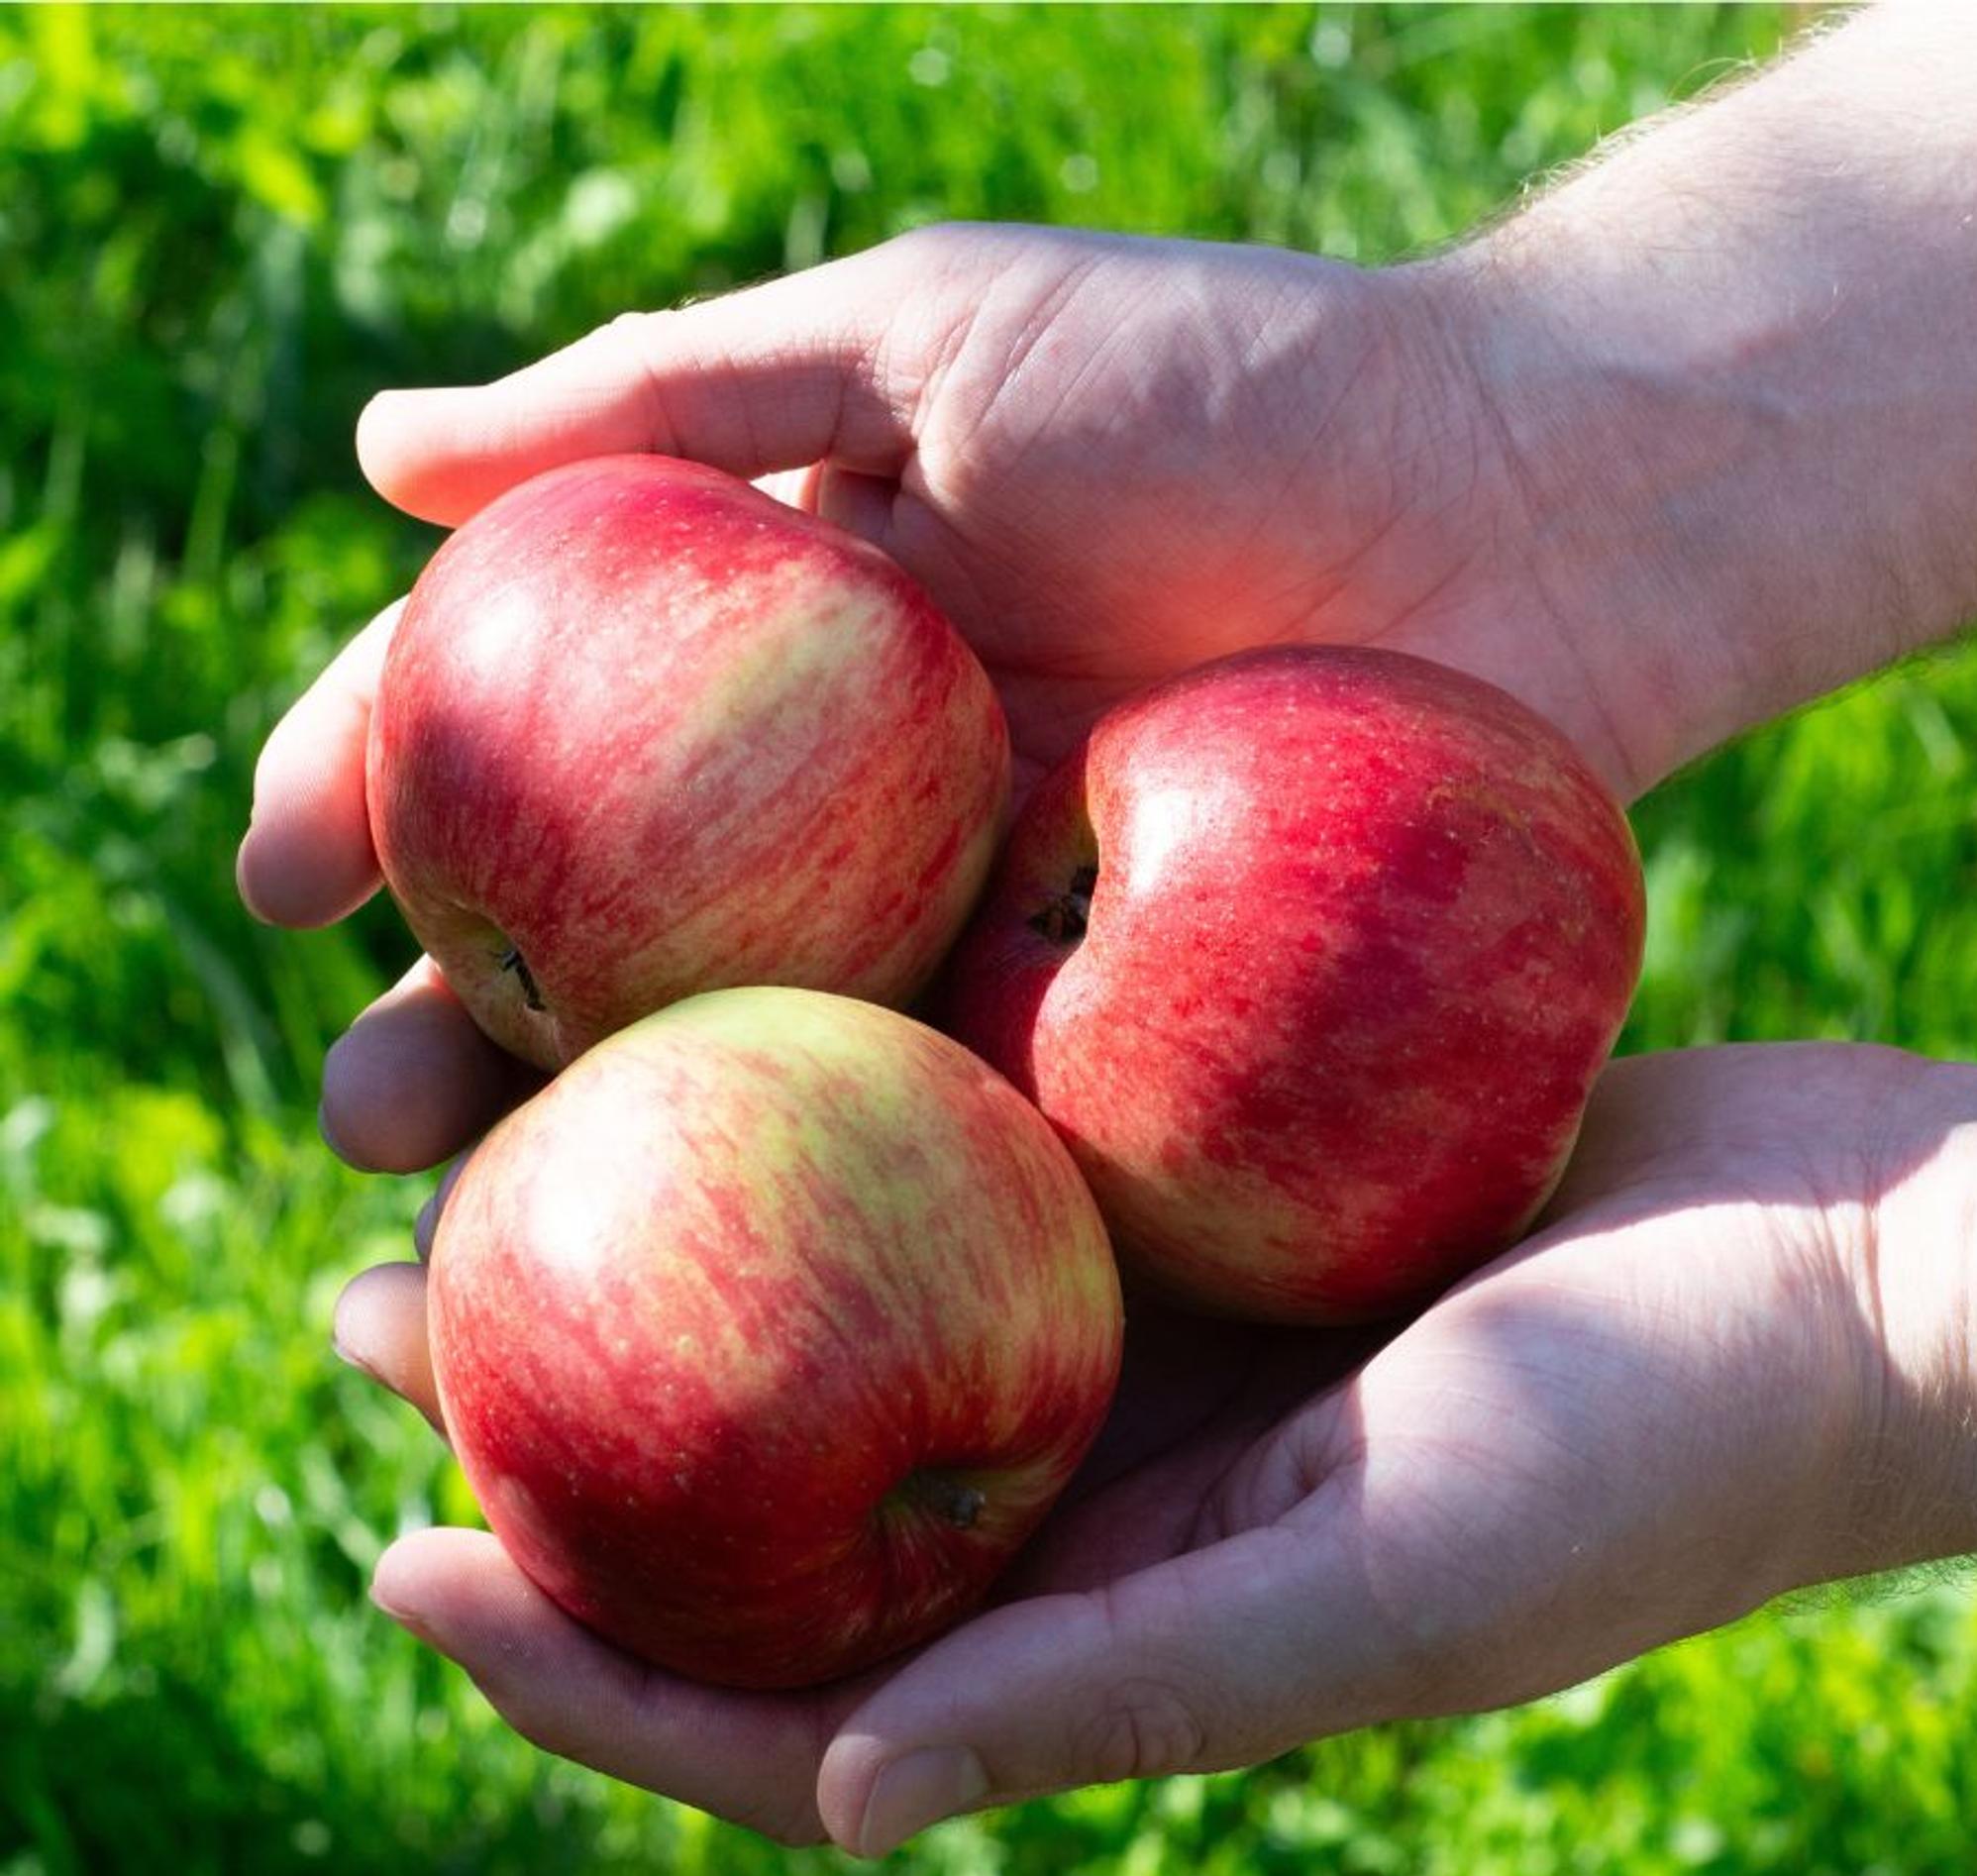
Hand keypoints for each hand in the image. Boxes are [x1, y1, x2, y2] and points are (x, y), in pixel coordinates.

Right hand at [240, 219, 1716, 1176]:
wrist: (1524, 508)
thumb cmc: (1231, 389)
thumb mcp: (928, 340)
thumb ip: (671, 392)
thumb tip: (377, 448)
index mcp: (784, 651)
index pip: (537, 727)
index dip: (390, 790)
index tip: (275, 868)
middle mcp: (851, 811)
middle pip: (615, 941)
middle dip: (464, 1029)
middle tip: (362, 1123)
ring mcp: (969, 934)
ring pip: (748, 1066)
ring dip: (607, 1151)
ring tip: (473, 1230)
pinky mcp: (1096, 1029)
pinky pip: (934, 1124)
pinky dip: (824, 1190)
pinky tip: (731, 1258)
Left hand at [334, 1042, 1976, 1852]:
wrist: (1861, 1257)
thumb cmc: (1676, 1449)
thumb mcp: (1400, 1589)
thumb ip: (1124, 1688)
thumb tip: (834, 1795)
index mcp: (1116, 1605)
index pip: (795, 1679)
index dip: (585, 1654)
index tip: (393, 1563)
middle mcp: (1101, 1461)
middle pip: (775, 1451)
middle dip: (565, 1397)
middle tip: (356, 1305)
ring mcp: (1146, 1303)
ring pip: (849, 1258)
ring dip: (678, 1203)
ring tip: (487, 1118)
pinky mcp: (1206, 1165)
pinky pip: (992, 1118)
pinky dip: (864, 1069)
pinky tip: (753, 973)